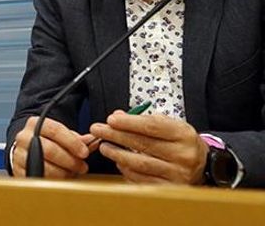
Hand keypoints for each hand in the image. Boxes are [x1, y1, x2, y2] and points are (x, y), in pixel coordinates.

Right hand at [11, 116, 91, 177]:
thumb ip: (76, 138)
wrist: (24, 148)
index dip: (72, 142)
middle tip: (82, 166)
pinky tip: (61, 178)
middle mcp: (24, 137)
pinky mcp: (18, 170)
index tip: (85, 152)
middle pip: (50, 150)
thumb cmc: (45, 140)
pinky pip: (39, 179)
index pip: (55, 131)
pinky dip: (53, 181)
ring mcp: (19, 154)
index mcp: (35, 124)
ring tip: (72, 173)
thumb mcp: (59, 135)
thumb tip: (92, 141)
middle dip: (70, 160)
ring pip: (45, 167)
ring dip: (63, 173)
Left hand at [90, 111, 207, 183]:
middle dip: (116, 136)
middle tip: (99, 130)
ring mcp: (177, 173)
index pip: (151, 126)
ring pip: (140, 163)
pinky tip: (119, 162)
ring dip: (117, 154)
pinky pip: (142, 179)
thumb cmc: (182, 143)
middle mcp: (183, 154)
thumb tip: (118, 116)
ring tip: (105, 146)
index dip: (129, 122)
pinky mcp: (170, 188)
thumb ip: (144, 120)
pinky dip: (127, 170)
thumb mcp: (170, 126)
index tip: (111, 119)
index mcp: (184, 134)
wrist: (205, 165)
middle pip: (143, 144)